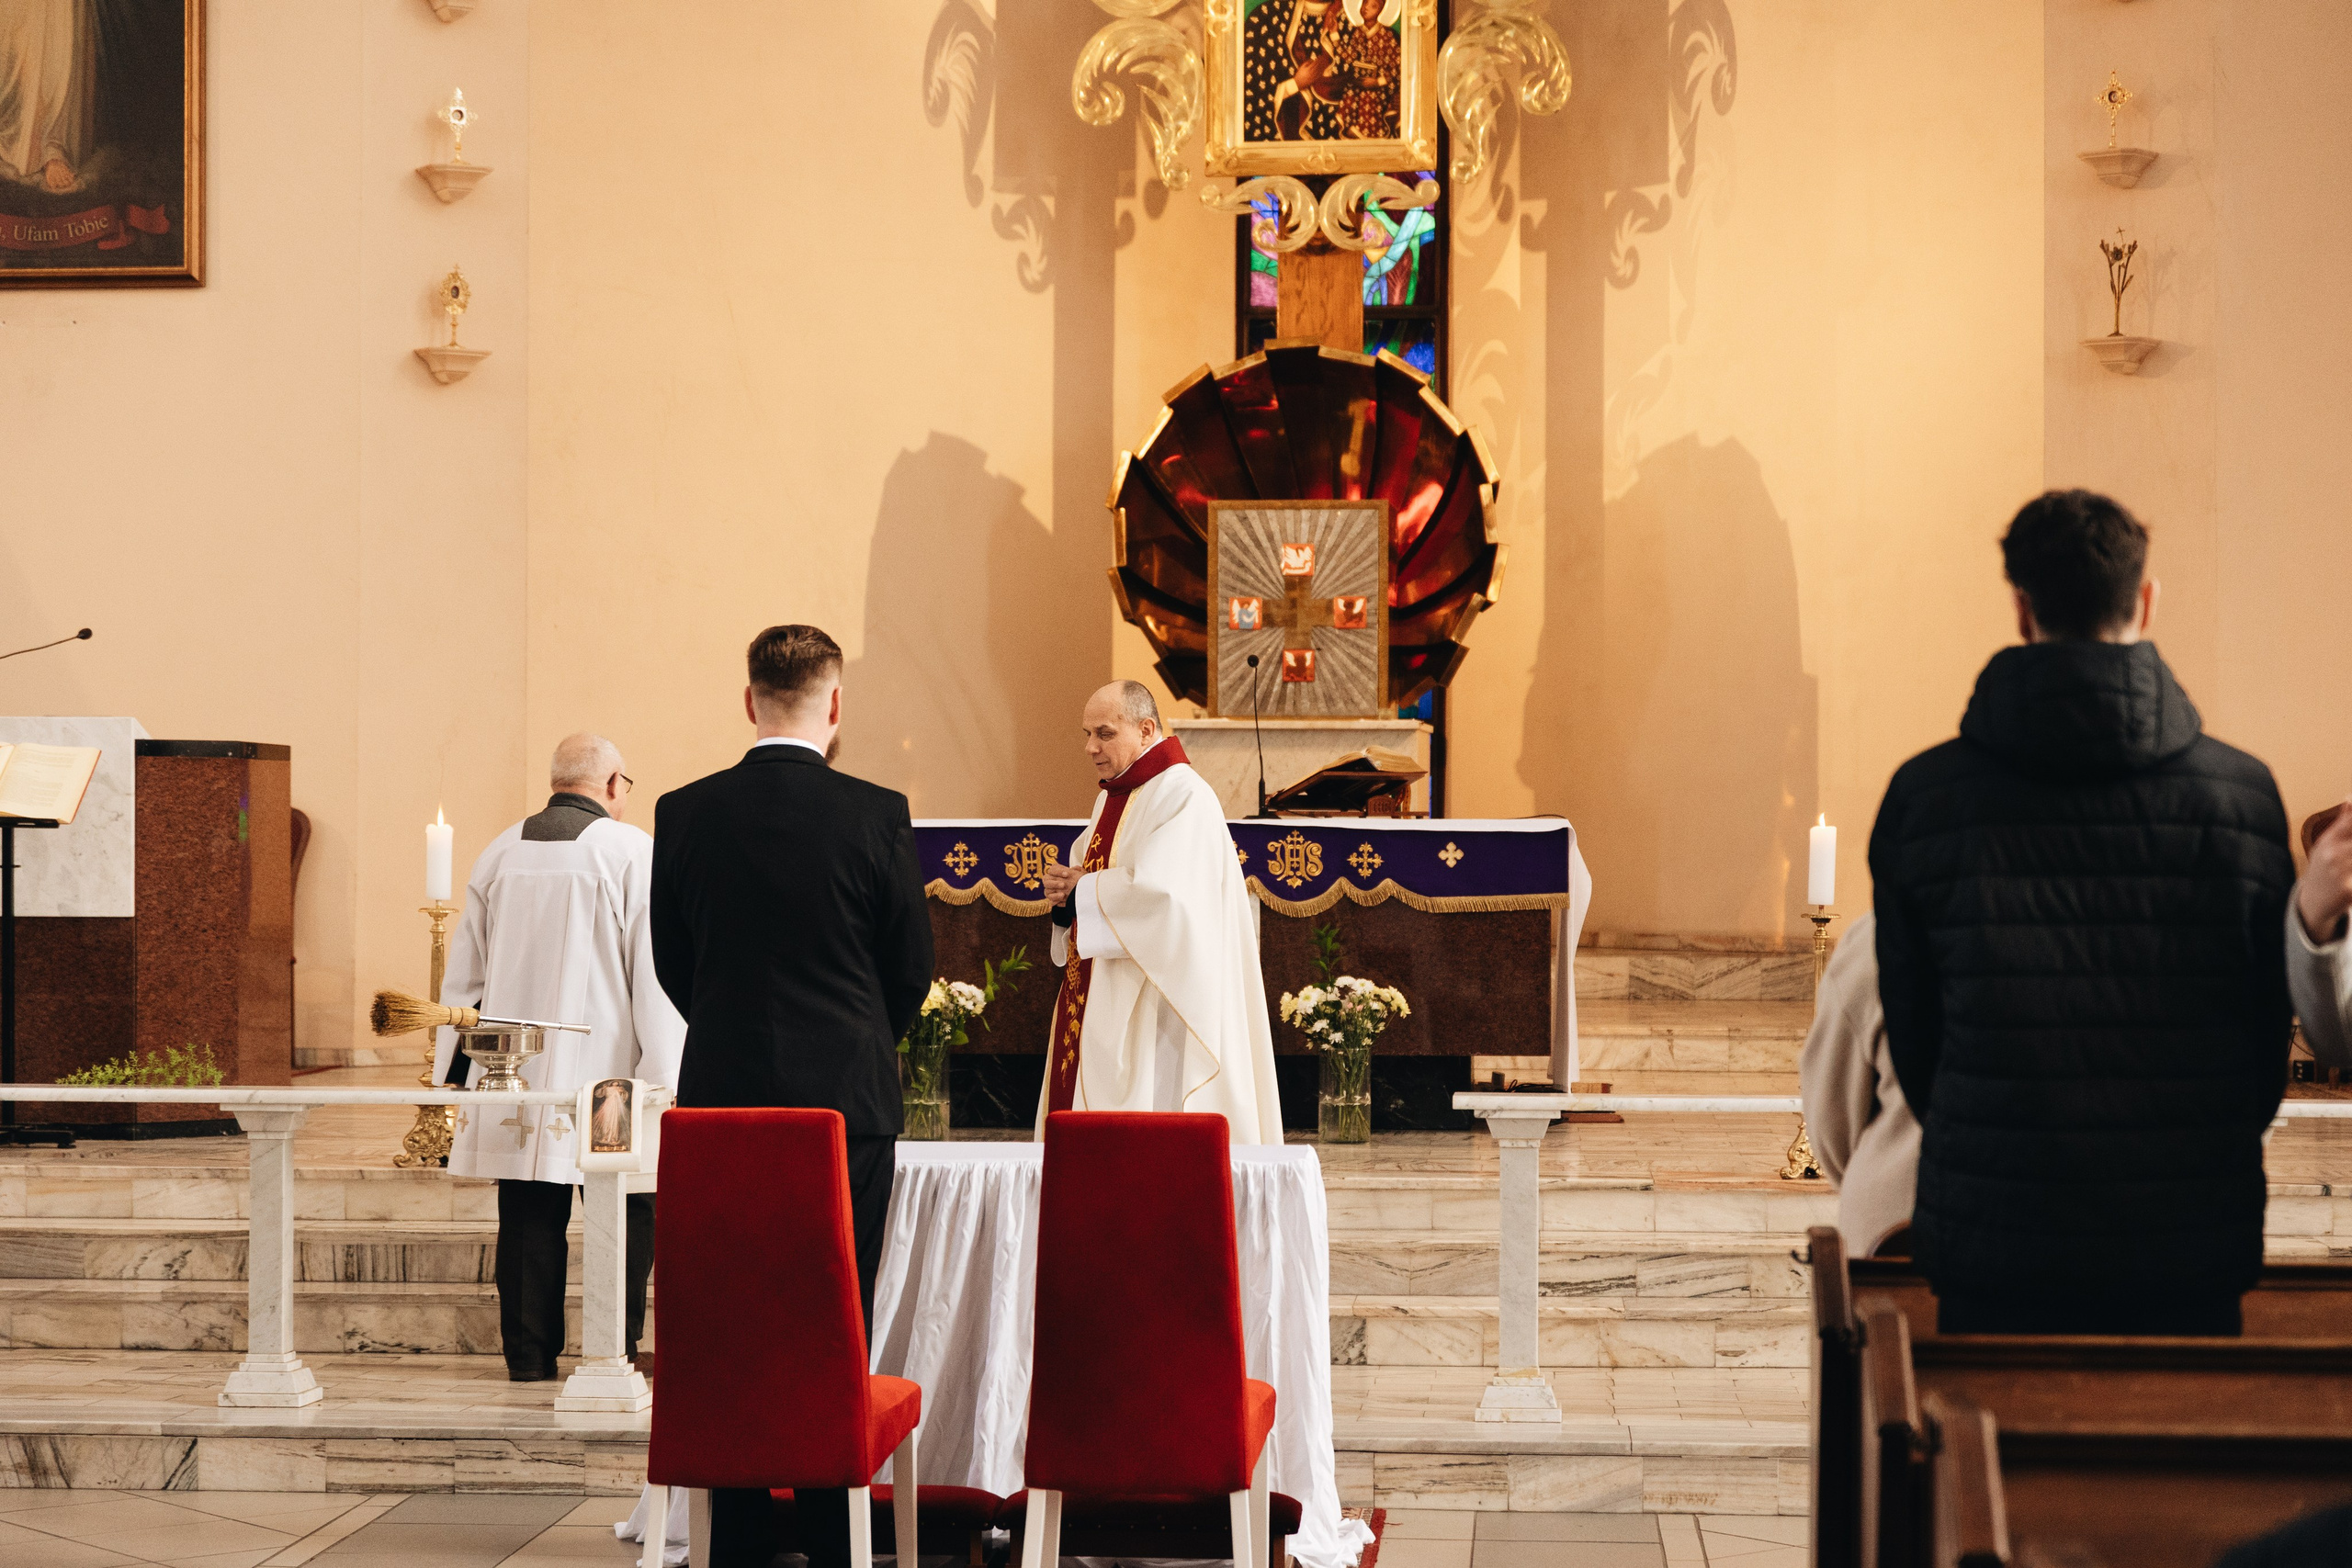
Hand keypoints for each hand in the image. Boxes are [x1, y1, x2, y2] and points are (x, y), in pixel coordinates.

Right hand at [1042, 860, 1082, 902]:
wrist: (1083, 893)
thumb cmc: (1080, 881)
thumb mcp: (1080, 875)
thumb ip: (1077, 870)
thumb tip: (1076, 868)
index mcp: (1056, 872)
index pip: (1052, 869)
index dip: (1058, 872)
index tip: (1067, 874)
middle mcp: (1051, 881)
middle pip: (1045, 880)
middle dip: (1054, 883)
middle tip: (1063, 885)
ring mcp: (1050, 891)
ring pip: (1047, 892)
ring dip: (1054, 894)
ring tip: (1063, 895)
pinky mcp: (1053, 900)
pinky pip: (1051, 901)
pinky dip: (1055, 901)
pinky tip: (1061, 901)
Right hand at [2299, 802, 2351, 943]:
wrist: (2312, 903)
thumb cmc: (2324, 869)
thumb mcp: (2328, 843)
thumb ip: (2344, 822)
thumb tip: (2350, 796)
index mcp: (2330, 840)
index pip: (2350, 822)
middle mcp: (2334, 855)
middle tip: (2351, 849)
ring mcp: (2341, 874)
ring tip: (2349, 863)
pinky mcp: (2349, 891)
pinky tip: (2350, 878)